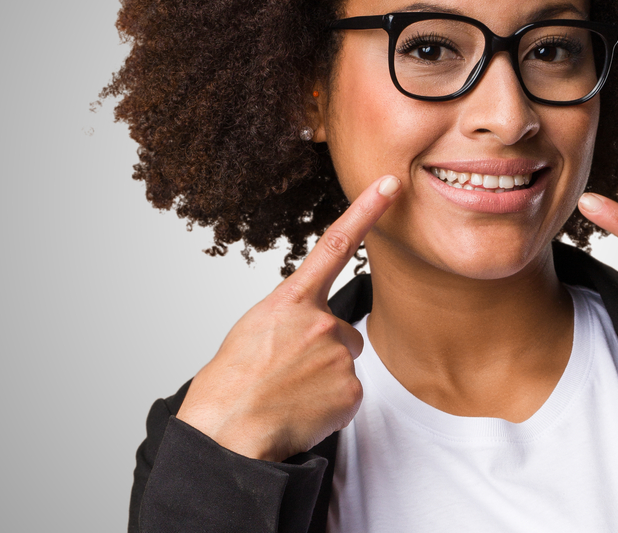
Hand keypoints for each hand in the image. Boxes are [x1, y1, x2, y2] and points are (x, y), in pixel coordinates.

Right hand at [176, 175, 401, 460]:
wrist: (228, 431)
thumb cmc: (231, 384)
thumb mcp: (254, 331)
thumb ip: (291, 318)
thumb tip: (312, 330)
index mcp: (290, 301)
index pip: (335, 244)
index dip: (366, 211)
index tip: (389, 185)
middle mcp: (319, 321)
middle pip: (340, 330)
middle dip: (322, 351)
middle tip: (287, 373)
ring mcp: (338, 354)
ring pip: (343, 363)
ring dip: (324, 378)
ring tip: (290, 393)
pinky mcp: (351, 388)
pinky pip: (348, 393)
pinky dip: (329, 405)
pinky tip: (302, 410)